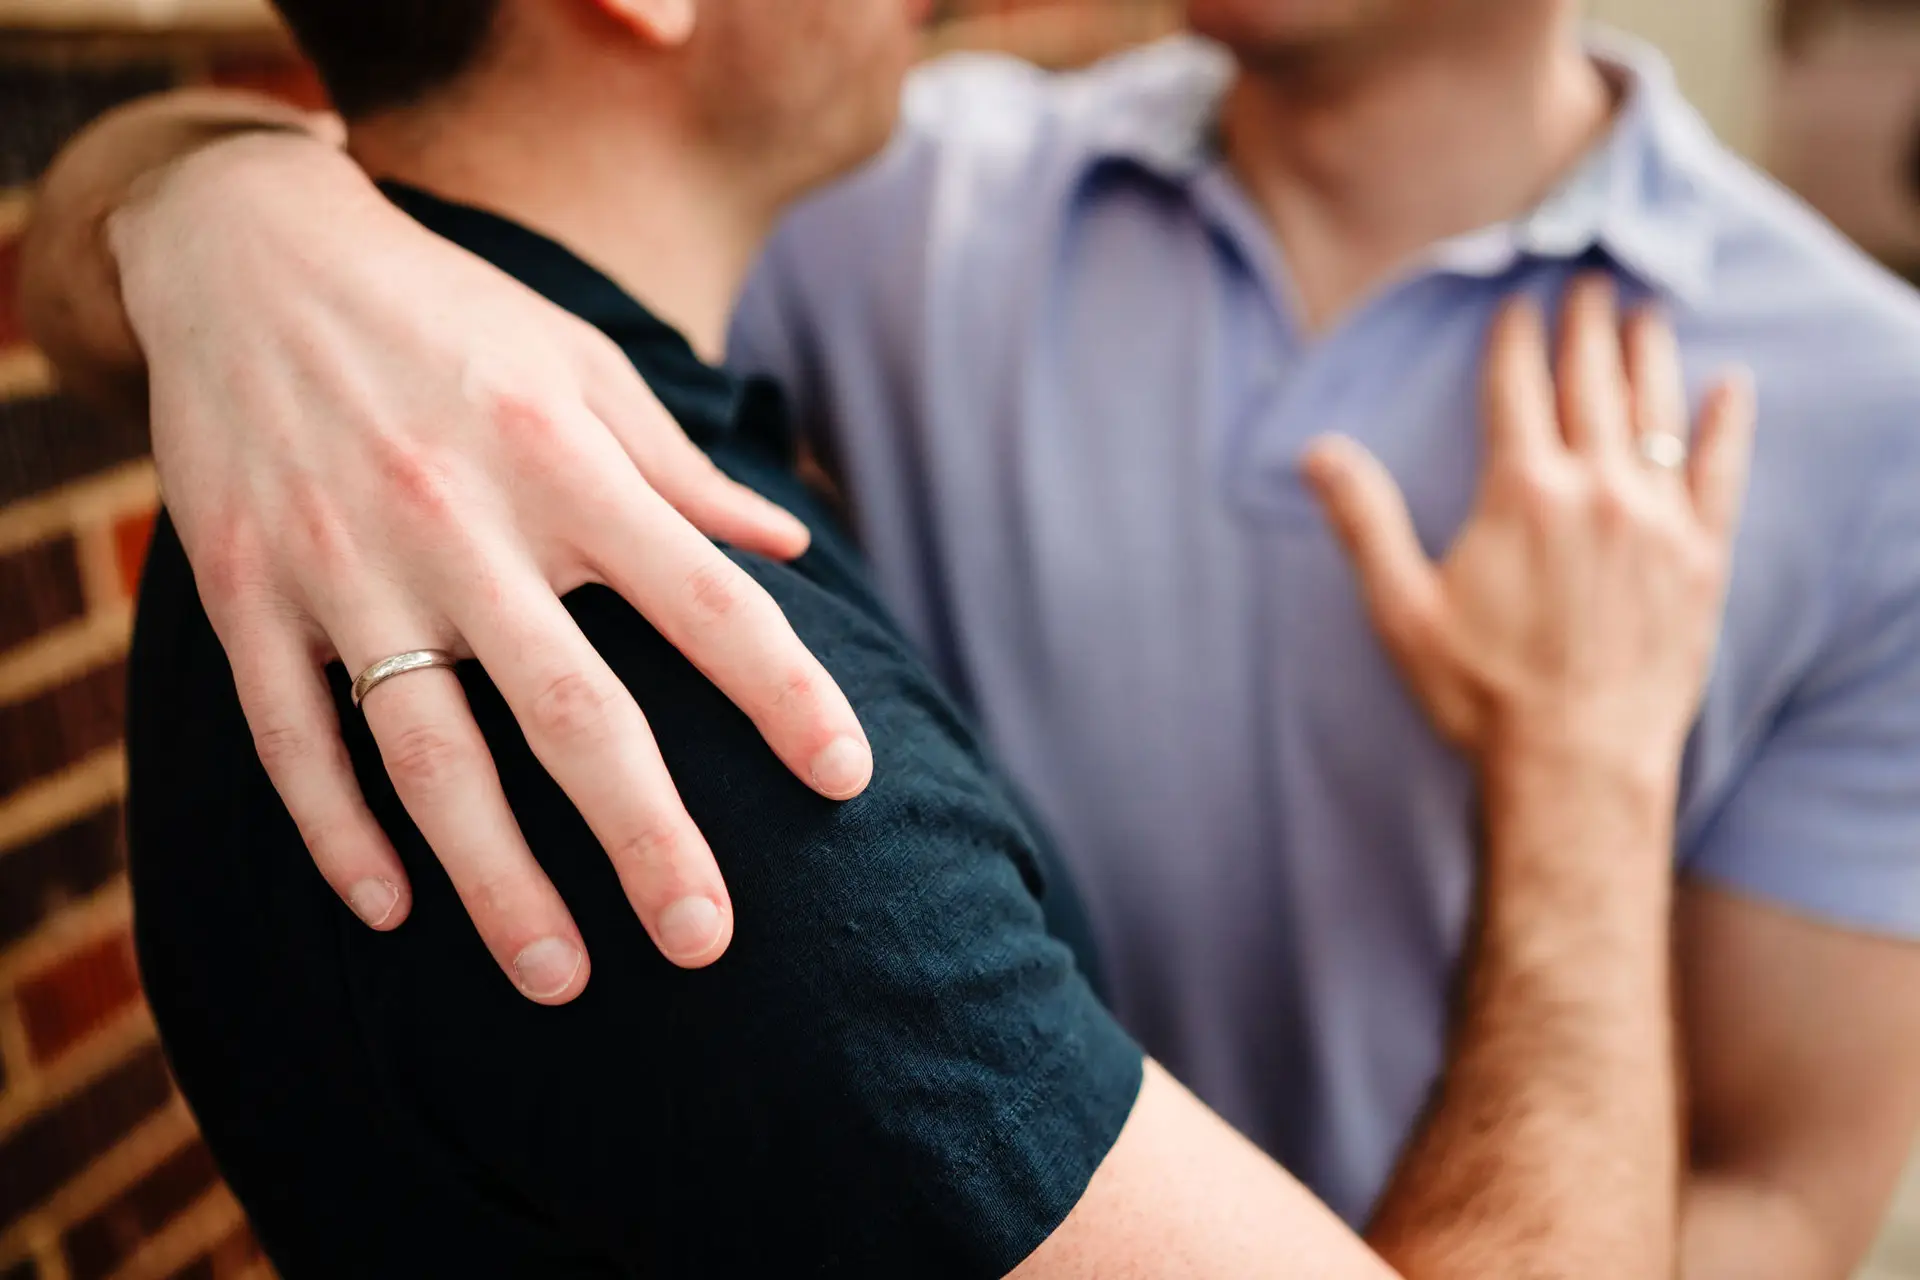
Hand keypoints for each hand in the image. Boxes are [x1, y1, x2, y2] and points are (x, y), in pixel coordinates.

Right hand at [112, 131, 873, 1001]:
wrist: (248, 254)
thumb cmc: (449, 319)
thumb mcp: (581, 364)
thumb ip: (682, 469)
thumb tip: (791, 544)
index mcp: (566, 464)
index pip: (707, 600)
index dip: (784, 694)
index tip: (850, 780)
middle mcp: (465, 526)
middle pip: (574, 712)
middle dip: (646, 839)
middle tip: (706, 944)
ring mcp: (348, 567)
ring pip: (430, 756)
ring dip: (497, 878)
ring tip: (561, 980)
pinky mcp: (250, 593)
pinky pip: (293, 736)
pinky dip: (337, 832)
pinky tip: (390, 911)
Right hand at [1303, 277, 1755, 787]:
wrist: (1576, 763)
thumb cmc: (1481, 694)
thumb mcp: (1400, 609)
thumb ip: (1362, 521)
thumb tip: (1317, 452)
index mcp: (1519, 491)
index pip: (1516, 387)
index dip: (1514, 336)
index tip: (1519, 302)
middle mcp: (1594, 488)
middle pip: (1591, 380)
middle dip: (1585, 323)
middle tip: (1588, 280)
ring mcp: (1657, 519)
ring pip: (1655, 411)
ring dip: (1650, 353)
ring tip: (1646, 311)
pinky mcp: (1702, 557)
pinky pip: (1722, 473)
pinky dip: (1727, 425)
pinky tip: (1732, 387)